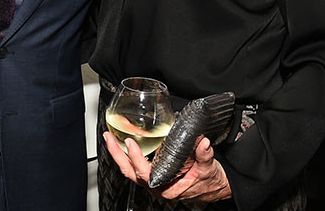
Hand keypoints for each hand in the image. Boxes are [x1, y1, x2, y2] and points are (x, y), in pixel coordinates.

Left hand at [103, 132, 231, 202]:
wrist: (215, 187)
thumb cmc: (210, 180)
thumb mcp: (209, 167)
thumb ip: (204, 154)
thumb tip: (202, 142)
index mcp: (168, 187)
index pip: (145, 174)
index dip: (136, 159)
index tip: (130, 143)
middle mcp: (158, 187)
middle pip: (131, 172)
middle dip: (117, 155)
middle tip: (109, 138)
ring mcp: (154, 183)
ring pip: (130, 171)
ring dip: (119, 155)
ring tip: (111, 139)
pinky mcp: (155, 178)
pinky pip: (135, 169)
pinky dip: (127, 157)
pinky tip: (123, 145)